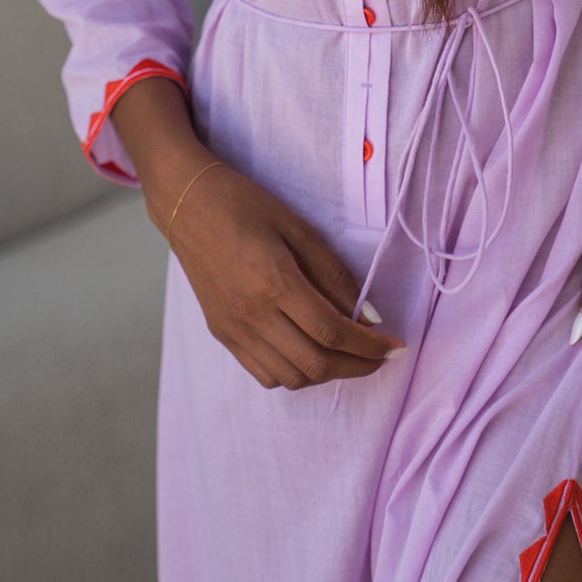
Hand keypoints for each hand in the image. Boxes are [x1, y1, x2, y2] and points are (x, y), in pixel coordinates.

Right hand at [157, 155, 405, 390]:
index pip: (332, 332)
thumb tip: (369, 315)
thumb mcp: (298, 229)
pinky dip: (295, 373)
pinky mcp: (221, 334)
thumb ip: (335, 275)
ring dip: (327, 374)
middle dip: (357, 367)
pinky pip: (264, 373)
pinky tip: (311, 353)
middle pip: (315, 364)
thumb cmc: (245, 205)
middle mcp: (251, 314)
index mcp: (274, 282)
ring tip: (349, 356)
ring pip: (290, 377)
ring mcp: (233, 329)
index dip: (370, 346)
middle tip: (380, 357)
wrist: (186, 203)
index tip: (394, 346)